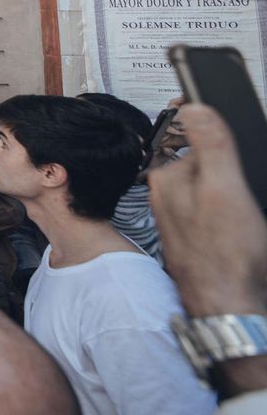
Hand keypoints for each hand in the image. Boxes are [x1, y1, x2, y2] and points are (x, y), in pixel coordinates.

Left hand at [149, 105, 266, 319]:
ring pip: (212, 191)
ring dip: (233, 195)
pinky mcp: (200, 238)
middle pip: (206, 167)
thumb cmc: (226, 256)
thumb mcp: (225, 191)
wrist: (230, 308)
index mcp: (168, 180)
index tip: (234, 150)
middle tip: (243, 199)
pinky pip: (217, 216)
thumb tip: (195, 106)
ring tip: (245, 220)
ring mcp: (183, 220)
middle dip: (229, 171)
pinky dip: (233, 217)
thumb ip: (211, 147)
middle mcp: (169, 198)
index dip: (222, 142)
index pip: (196, 141)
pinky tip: (243, 233)